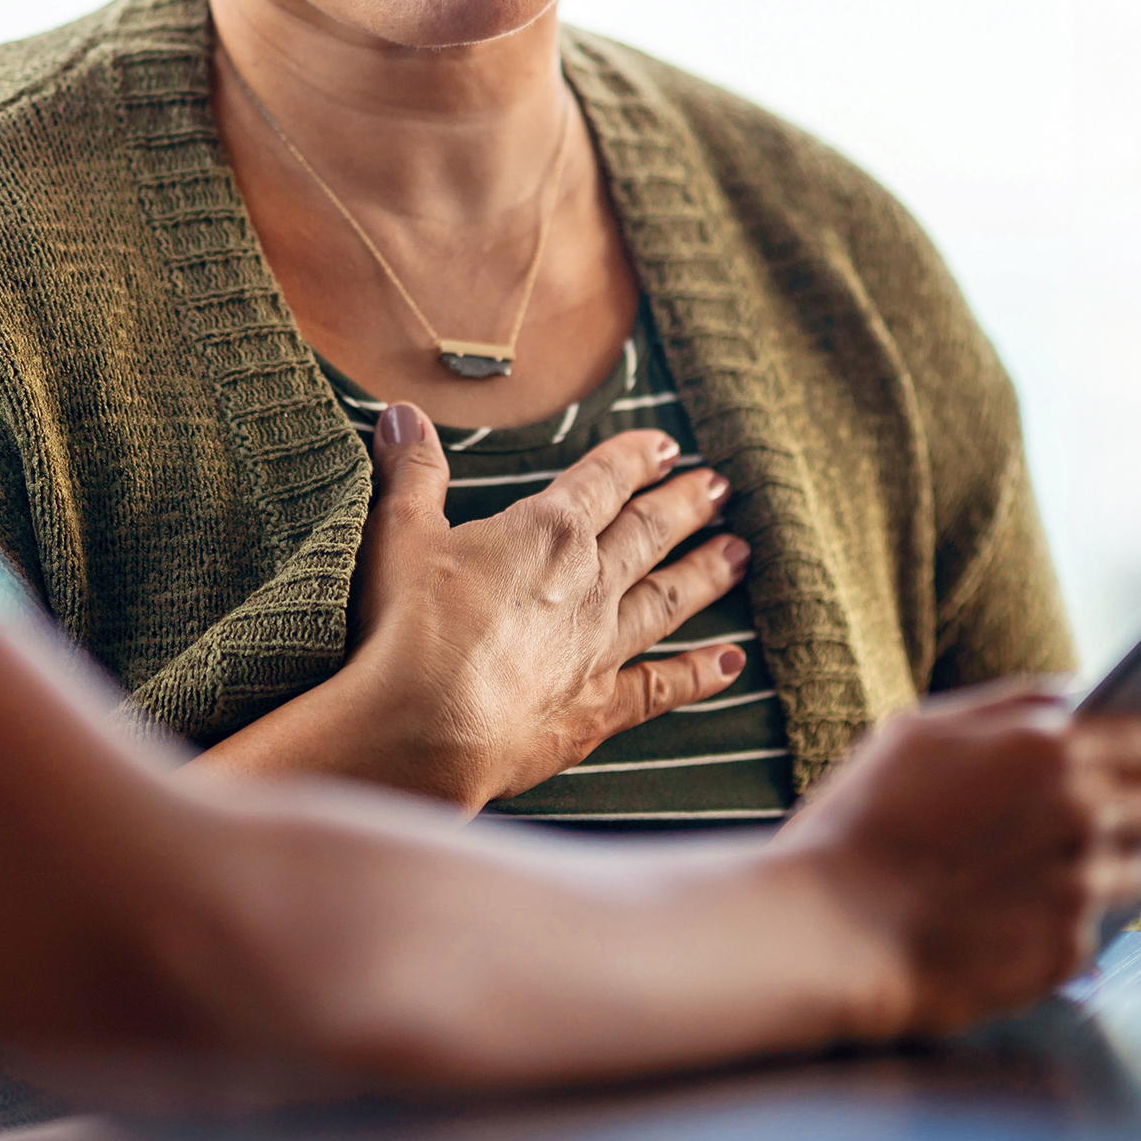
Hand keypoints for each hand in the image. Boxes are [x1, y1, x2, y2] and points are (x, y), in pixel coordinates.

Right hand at [330, 400, 751, 810]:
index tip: (665, 446)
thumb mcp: (400, 532)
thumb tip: (404, 414)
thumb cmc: (410, 624)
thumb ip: (414, 472)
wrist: (427, 726)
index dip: (635, 458)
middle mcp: (589, 584)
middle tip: (720, 487)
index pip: (602, 481)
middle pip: (649, 534)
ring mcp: (601, 648)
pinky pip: (662, 686)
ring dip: (705, 574)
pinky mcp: (599, 708)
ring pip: (667, 600)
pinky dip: (700, 674)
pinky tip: (733, 664)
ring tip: (739, 554)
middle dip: (685, 506)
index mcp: (547, 532)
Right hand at [776, 681, 1140, 1037]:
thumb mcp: (919, 731)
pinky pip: (1095, 925)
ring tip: (1056, 862)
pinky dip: (1070, 912)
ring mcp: (1082, 887)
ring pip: (1139, 868)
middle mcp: (1083, 815)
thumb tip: (1076, 691)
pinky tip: (1016, 908)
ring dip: (1115, 859)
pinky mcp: (1070, 950)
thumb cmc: (862, 821)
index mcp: (1049, 748)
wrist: (831, 928)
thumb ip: (1010, 704)